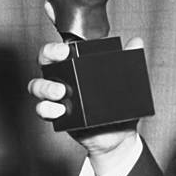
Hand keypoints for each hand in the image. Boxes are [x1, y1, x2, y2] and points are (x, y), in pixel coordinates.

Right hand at [28, 37, 143, 175]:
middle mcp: (65, 77)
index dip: (57, 45)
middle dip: (48, 55)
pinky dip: (47, 109)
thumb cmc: (119, 105)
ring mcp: (59, 96)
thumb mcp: (126, 81)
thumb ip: (130, 59)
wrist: (119, 135)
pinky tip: (59, 111)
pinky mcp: (57, 114)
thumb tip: (136, 41)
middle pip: (45, 60)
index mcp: (79, 65)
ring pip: (38, 85)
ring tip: (61, 92)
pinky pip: (43, 109)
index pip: (62, 48)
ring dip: (45, 86)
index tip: (65, 48)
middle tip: (61, 58)